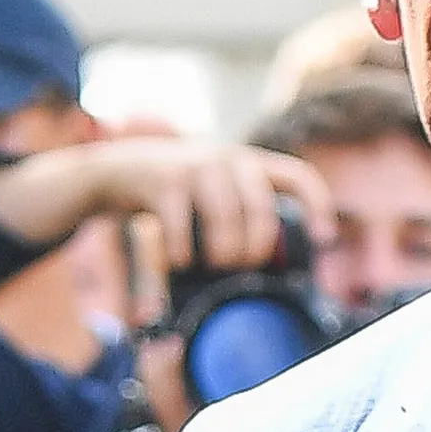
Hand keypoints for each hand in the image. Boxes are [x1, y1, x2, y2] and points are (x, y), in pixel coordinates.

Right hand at [0, 138, 334, 279]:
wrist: (106, 170)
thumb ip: (238, 220)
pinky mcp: (162, 178)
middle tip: (239, 268)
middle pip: (264, 213)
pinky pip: (183, 226)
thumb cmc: (169, 199)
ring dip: (222, 254)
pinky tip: (178, 262)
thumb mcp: (209, 200)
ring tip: (210, 266)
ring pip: (228, 221)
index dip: (318, 206)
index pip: (298, 177)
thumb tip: (266, 273)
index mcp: (247, 165)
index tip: (324, 240)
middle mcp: (228, 158)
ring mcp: (196, 164)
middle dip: (255, 250)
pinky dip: (181, 253)